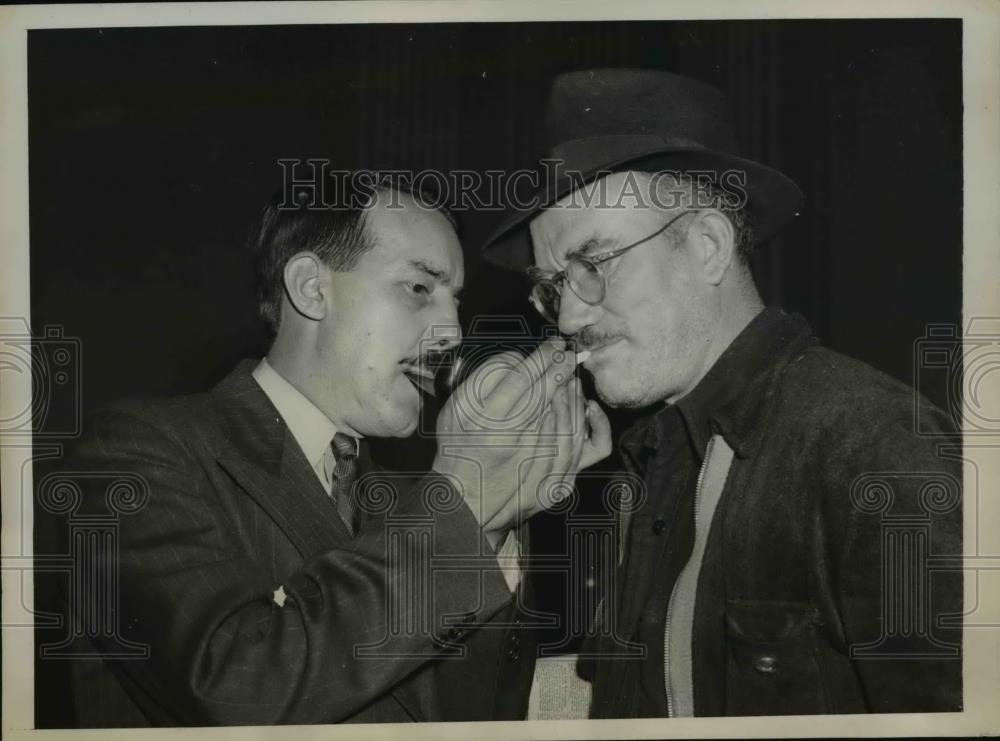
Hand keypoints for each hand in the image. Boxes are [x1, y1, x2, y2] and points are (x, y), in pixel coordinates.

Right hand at [432, 338, 611, 540]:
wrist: (466, 499)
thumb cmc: (459, 448)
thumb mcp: (457, 409)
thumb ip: (483, 379)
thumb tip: (517, 358)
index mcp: (490, 423)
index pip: (525, 381)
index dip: (543, 358)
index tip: (554, 345)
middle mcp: (517, 446)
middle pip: (550, 398)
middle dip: (562, 370)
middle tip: (567, 353)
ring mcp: (541, 468)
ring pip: (570, 419)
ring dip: (574, 393)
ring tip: (571, 375)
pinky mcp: (558, 483)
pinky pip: (586, 449)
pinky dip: (591, 425)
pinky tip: (588, 407)